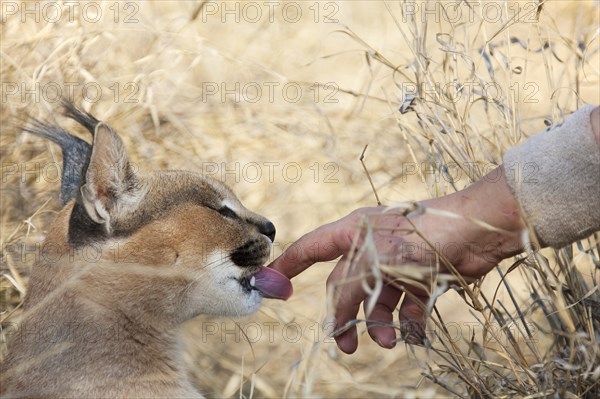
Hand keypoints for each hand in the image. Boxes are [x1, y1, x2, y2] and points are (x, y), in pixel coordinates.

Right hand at [269, 166, 524, 352]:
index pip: (311, 249)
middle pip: (345, 285)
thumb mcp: (371, 262)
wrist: (476, 231)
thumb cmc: (418, 235)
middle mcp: (370, 247)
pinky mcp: (421, 274)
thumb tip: (334, 319)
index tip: (271, 282)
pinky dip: (407, 322)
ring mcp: (396, 261)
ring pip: (377, 299)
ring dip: (379, 323)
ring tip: (388, 341)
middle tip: (345, 345)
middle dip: (345, 315)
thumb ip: (347, 290)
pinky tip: (413, 335)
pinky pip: (406, 305)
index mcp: (352, 233)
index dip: (289, 265)